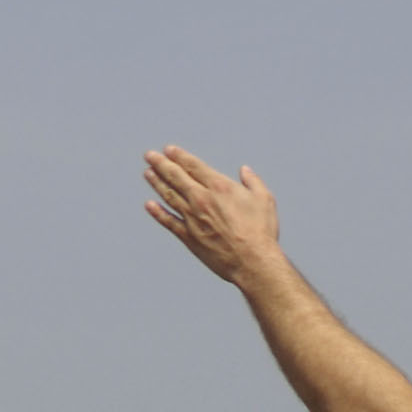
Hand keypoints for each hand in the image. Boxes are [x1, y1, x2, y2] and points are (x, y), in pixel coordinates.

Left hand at [144, 147, 284, 286]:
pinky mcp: (189, 237)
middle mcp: (201, 200)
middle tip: (150, 156)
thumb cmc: (261, 231)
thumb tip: (244, 170)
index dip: (179, 156)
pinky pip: (169, 222)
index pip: (193, 166)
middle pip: (176, 177)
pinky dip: (158, 213)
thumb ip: (252, 181)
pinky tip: (149, 205)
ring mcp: (192, 219)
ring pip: (169, 196)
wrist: (252, 262)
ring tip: (147, 173)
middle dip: (161, 164)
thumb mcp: (264, 199)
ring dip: (157, 183)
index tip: (168, 150)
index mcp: (219, 187)